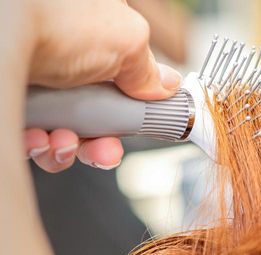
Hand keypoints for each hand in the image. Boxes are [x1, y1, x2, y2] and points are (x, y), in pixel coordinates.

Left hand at [24, 0, 182, 172]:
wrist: (2, 30)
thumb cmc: (55, 18)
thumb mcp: (125, 40)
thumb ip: (147, 69)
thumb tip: (165, 86)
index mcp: (94, 38)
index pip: (119, 85)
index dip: (129, 113)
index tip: (135, 130)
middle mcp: (63, 58)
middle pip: (92, 115)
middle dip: (100, 141)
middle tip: (103, 151)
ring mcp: (33, 79)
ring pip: (60, 130)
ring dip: (68, 147)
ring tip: (64, 142)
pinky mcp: (11, 100)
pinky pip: (28, 135)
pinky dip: (36, 145)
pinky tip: (38, 138)